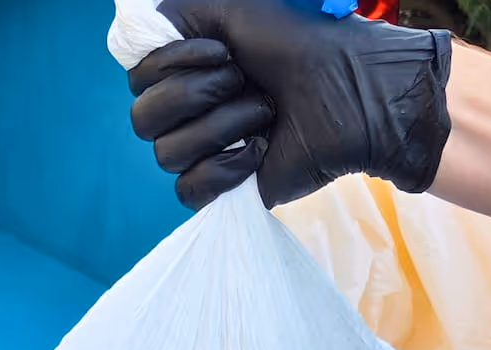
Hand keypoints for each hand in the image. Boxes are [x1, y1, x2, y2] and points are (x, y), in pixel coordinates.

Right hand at [127, 0, 453, 209]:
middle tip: (244, 80)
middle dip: (195, 95)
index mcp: (187, 70)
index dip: (172, 65)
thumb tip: (136, 33)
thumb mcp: (235, 8)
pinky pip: (189, 190)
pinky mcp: (227, 188)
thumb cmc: (305, 45)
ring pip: (167, 154)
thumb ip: (176, 14)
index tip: (223, 51)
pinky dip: (223, 170)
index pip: (138, 80)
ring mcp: (207, 152)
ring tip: (265, 114)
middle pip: (143, 119)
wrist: (354, 92)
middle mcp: (190, 111)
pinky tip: (260, 153)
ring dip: (222, 127)